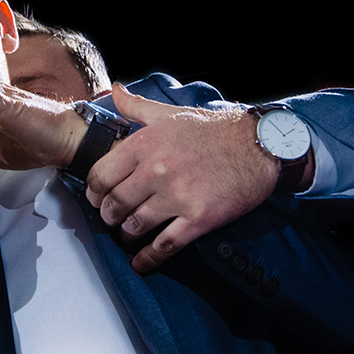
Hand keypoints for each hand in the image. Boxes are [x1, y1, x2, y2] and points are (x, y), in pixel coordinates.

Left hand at [86, 84, 280, 272]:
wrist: (259, 146)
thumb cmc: (213, 130)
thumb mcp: (170, 113)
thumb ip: (137, 107)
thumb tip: (115, 91)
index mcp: (145, 144)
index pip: (100, 176)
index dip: (93, 193)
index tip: (96, 199)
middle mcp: (157, 169)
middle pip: (115, 204)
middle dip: (109, 217)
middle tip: (112, 220)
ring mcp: (178, 195)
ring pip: (135, 226)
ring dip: (127, 236)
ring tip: (128, 235)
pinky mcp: (199, 217)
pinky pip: (165, 245)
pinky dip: (149, 258)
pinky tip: (142, 263)